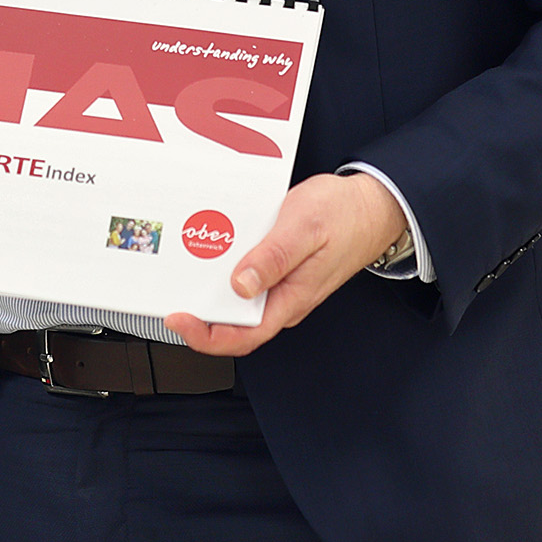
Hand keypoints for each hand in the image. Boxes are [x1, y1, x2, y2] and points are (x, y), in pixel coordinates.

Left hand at [165, 169, 408, 356]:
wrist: (372, 205)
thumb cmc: (344, 215)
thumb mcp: (305, 229)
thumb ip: (273, 258)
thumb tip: (241, 286)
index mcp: (291, 298)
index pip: (244, 336)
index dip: (206, 336)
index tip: (178, 318)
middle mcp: (284, 298)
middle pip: (233, 322)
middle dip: (198, 314)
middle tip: (169, 292)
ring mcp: (281, 285)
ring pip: (237, 300)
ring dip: (209, 290)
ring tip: (181, 272)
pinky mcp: (279, 268)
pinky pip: (246, 276)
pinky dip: (224, 268)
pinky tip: (210, 251)